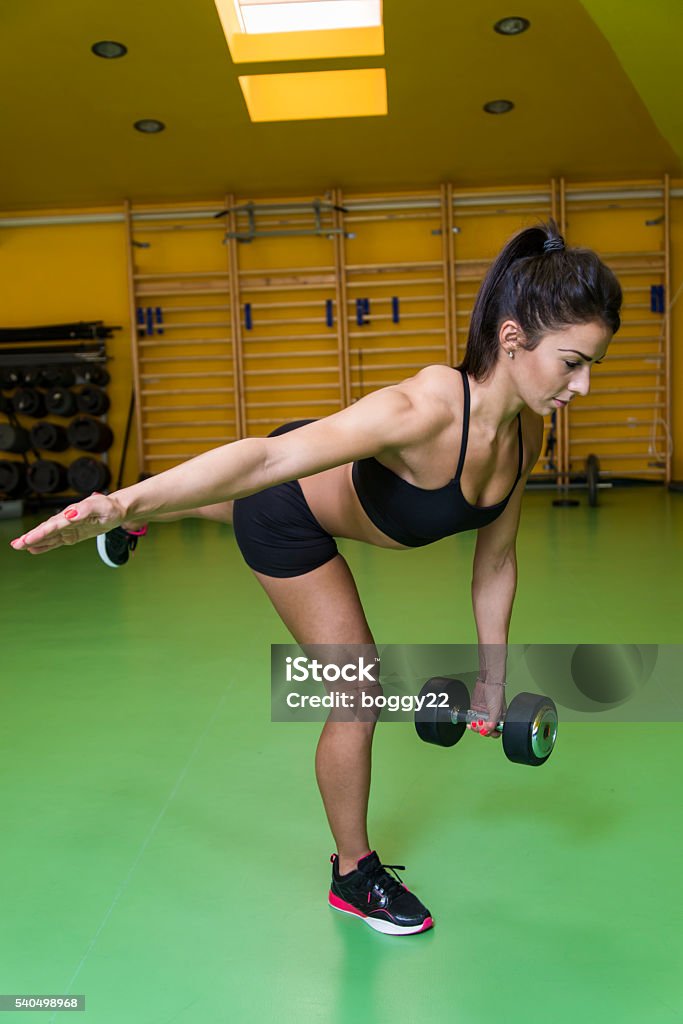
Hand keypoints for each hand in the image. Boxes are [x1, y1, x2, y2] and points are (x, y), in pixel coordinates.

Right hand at [9, 493, 123, 554]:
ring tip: (19, 546)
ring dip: (34, 541)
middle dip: (31, 537)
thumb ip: (84, 509)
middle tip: (16, 544)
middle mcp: (67, 520)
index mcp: (71, 513)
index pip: (54, 524)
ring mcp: (68, 528)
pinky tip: (34, 549)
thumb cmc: (108, 506)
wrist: (116, 510)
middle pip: (46, 530)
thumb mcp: (100, 506)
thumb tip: (70, 514)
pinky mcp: (72, 535)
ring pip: (49, 536)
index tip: (29, 538)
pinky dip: (45, 546)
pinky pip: (57, 541)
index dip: (41, 532)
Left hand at [469, 677, 506, 739]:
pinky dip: (471, 724)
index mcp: (500, 719)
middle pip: (487, 731)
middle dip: (483, 730)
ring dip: (476, 728)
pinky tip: (470, 723)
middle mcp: (492, 718)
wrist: (487, 682)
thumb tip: (487, 732)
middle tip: (480, 725)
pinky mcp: (476, 712)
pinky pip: (473, 721)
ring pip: (479, 727)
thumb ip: (492, 722)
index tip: (488, 731)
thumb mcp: (496, 710)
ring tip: (474, 724)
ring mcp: (484, 715)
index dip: (492, 733)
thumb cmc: (496, 693)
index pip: (497, 731)